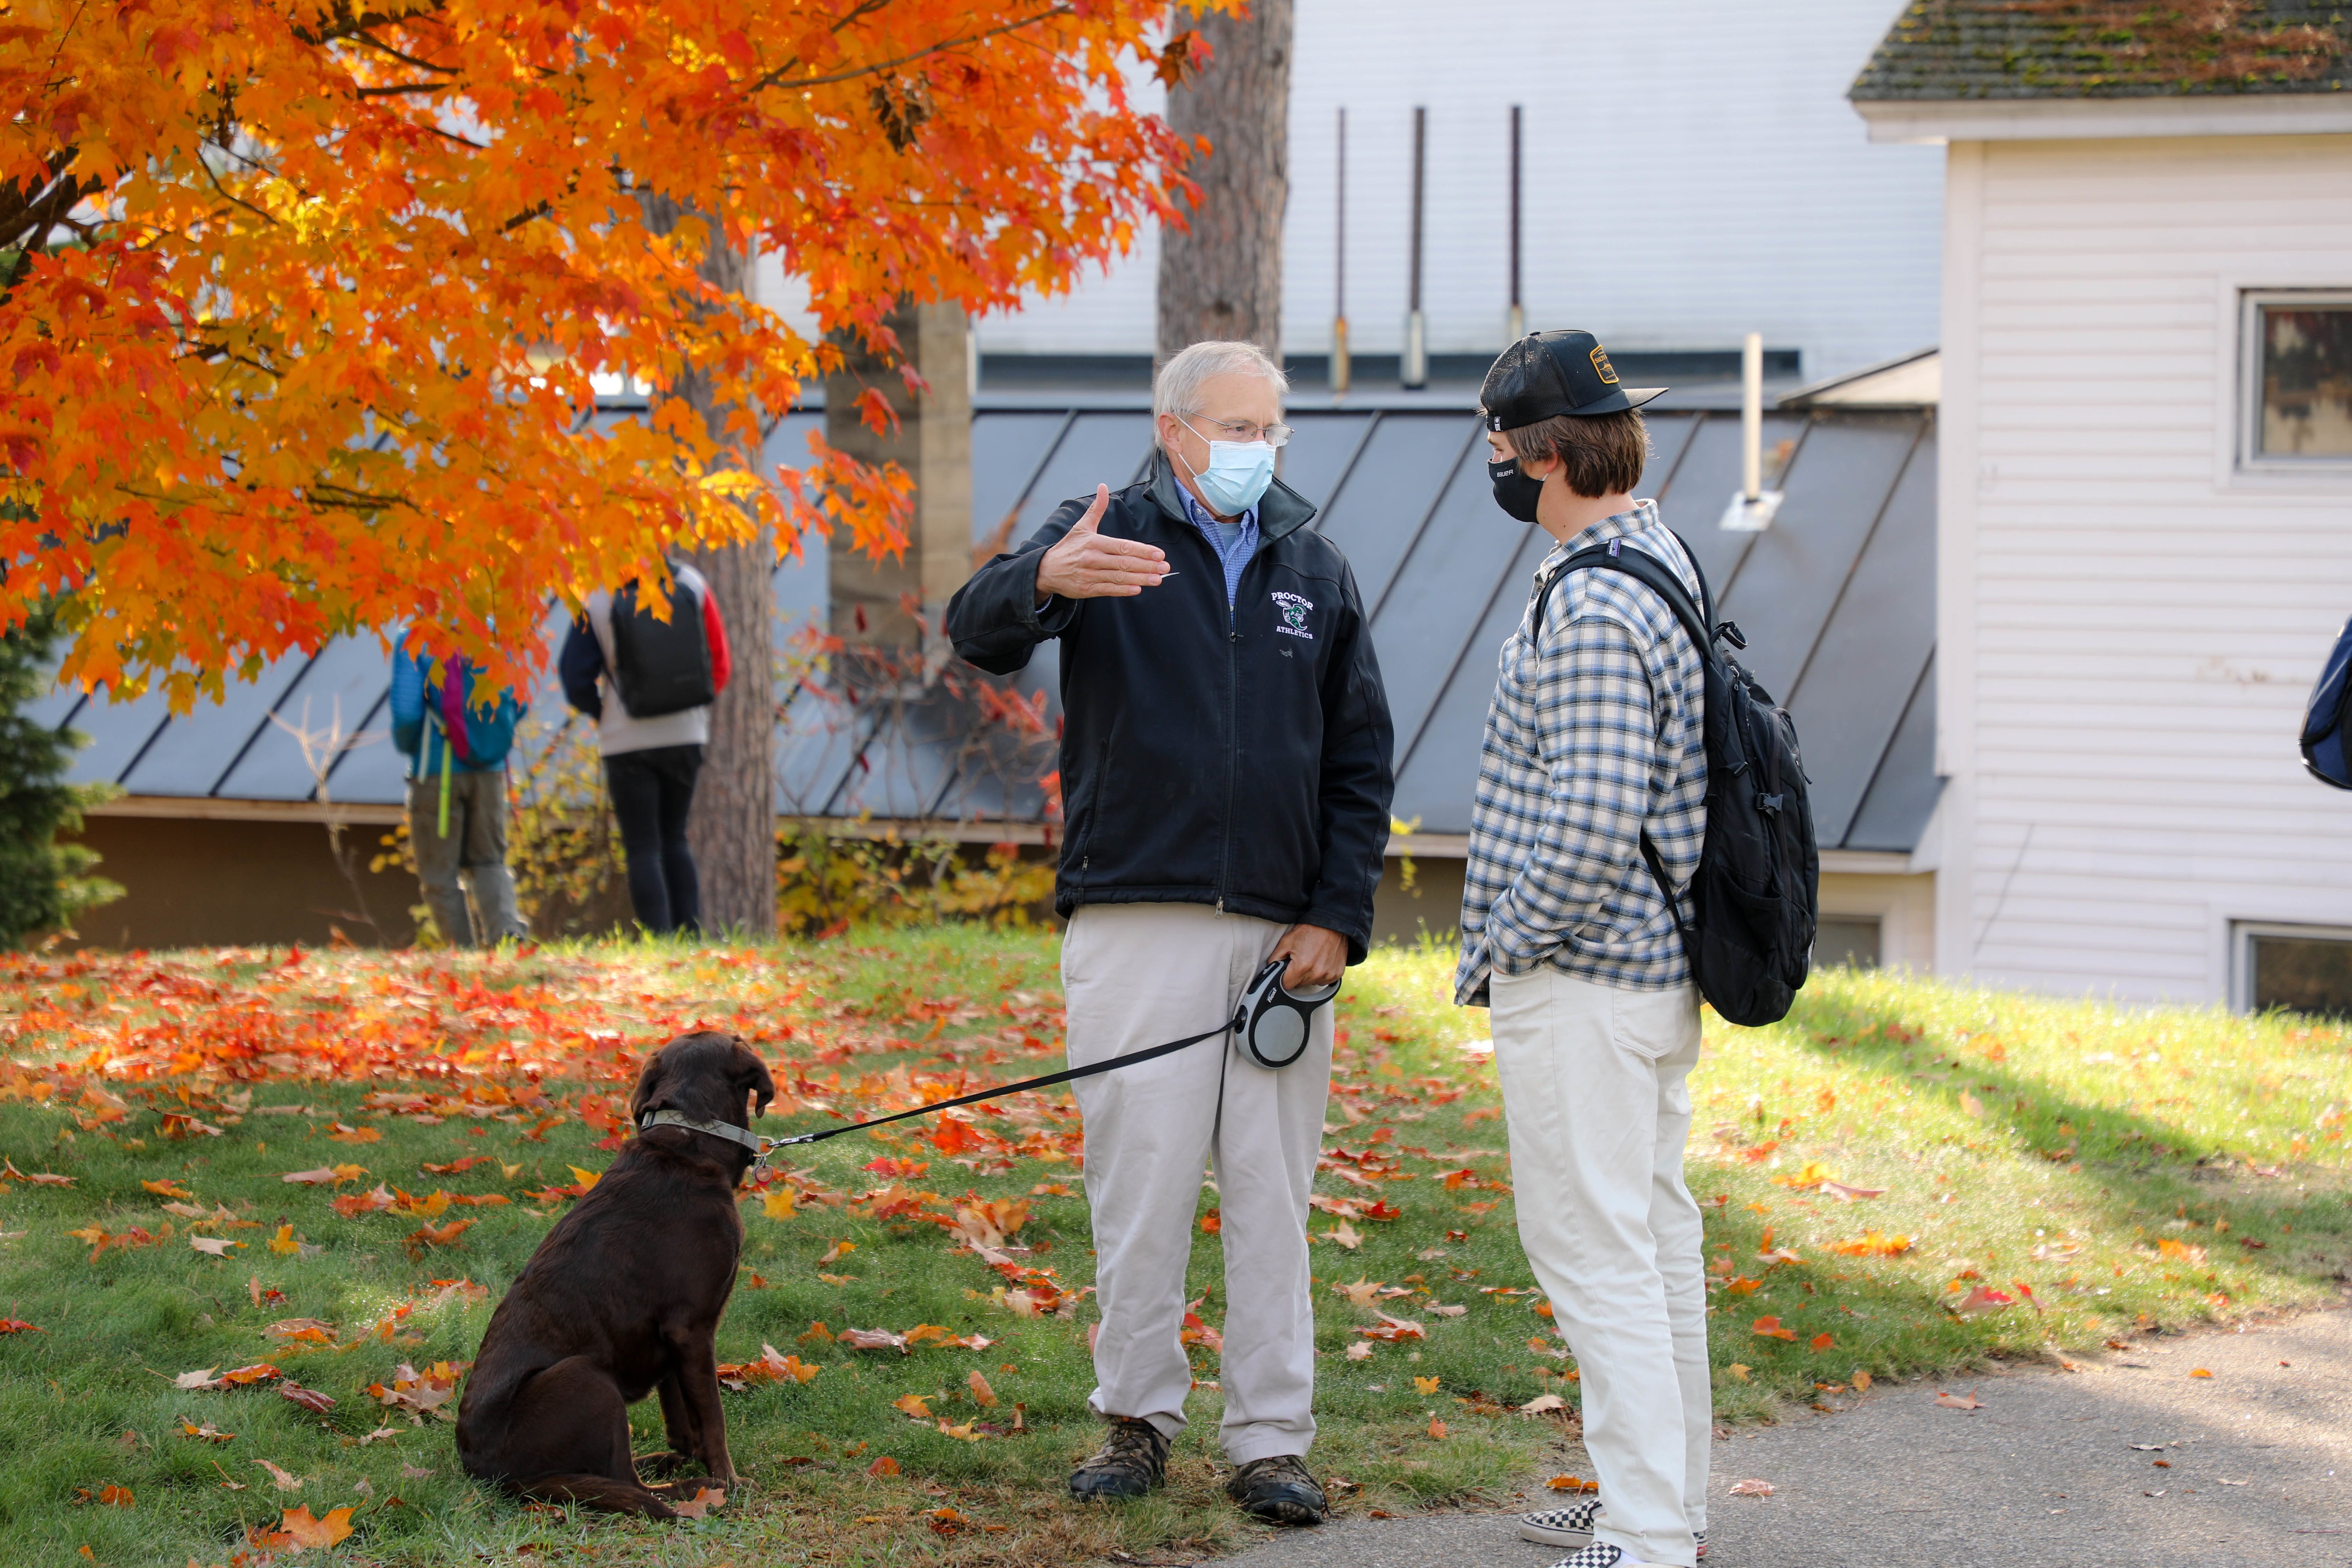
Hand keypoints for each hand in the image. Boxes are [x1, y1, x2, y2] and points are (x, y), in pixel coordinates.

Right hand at [1034, 484, 1167, 604]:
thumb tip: (1103, 486)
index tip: (1159, 553)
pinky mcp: (1086, 590)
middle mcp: (1092, 558)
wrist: (1046, 570)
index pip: (1122, 546)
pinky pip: (1108, 590)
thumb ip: (1096, 509)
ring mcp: (1089, 575)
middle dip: (1147, 565)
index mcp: (1093, 542)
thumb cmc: (1068, 547)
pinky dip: (1123, 590)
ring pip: (1119, 577)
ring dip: (1140, 578)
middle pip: (1124, 563)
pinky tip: (1138, 589)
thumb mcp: (1081, 526)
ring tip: (1158, 579)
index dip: (1142, 550)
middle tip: (1165, 567)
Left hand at [1268, 923, 1346, 989]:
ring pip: (1312, 983)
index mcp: (1301, 967)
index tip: (1287, 971)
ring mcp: (1328, 975)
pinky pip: (1324, 981)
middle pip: (1300, 985)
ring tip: (1311, 959)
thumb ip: (1275, 959)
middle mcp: (1316, 973)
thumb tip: (1271, 970)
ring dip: (1310, 975)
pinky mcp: (1336, 974)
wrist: (1331, 924)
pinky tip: (1321, 961)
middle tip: (1300, 960)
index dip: (1285, 978)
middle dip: (1297, 975)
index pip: (1287, 985)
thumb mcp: (1286, 941)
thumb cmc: (1310, 930)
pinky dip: (1321, 974)